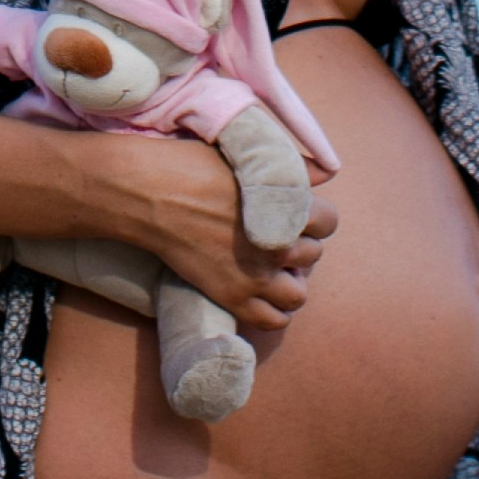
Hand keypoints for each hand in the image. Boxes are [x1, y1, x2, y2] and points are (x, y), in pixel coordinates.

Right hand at [98, 131, 334, 329]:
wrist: (149, 194)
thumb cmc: (193, 166)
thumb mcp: (248, 158)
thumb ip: (292, 169)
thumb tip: (325, 174)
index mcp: (287, 208)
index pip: (329, 221)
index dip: (314, 217)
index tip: (296, 214)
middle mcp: (278, 245)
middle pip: (314, 255)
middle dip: (299, 245)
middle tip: (275, 238)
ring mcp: (255, 276)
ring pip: (298, 293)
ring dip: (290, 281)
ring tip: (271, 268)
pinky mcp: (231, 297)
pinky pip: (271, 320)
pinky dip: (273, 311)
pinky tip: (260, 293)